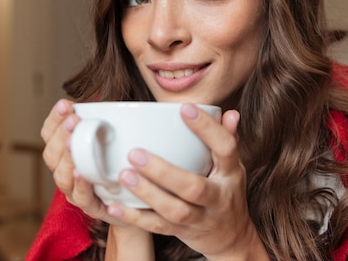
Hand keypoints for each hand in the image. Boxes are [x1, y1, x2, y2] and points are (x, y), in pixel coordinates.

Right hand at [40, 99, 127, 225]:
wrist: (140, 196)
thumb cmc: (123, 158)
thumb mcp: (115, 132)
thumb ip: (109, 115)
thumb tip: (114, 92)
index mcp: (66, 151)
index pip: (50, 133)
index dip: (54, 119)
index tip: (65, 104)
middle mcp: (65, 170)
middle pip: (52, 154)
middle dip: (61, 135)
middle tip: (74, 120)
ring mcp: (75, 190)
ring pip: (61, 175)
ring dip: (67, 158)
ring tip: (72, 142)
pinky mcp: (91, 206)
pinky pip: (80, 197)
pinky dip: (79, 184)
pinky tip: (80, 172)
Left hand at [105, 104, 269, 260]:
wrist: (232, 238)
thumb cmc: (227, 192)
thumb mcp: (232, 166)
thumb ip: (227, 139)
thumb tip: (229, 113)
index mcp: (230, 173)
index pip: (225, 148)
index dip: (207, 129)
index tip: (184, 109)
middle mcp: (218, 197)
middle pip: (194, 187)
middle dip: (164, 172)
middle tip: (135, 153)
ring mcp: (201, 218)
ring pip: (175, 210)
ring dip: (148, 193)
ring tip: (124, 175)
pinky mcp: (183, 232)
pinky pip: (158, 227)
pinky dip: (135, 218)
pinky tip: (115, 206)